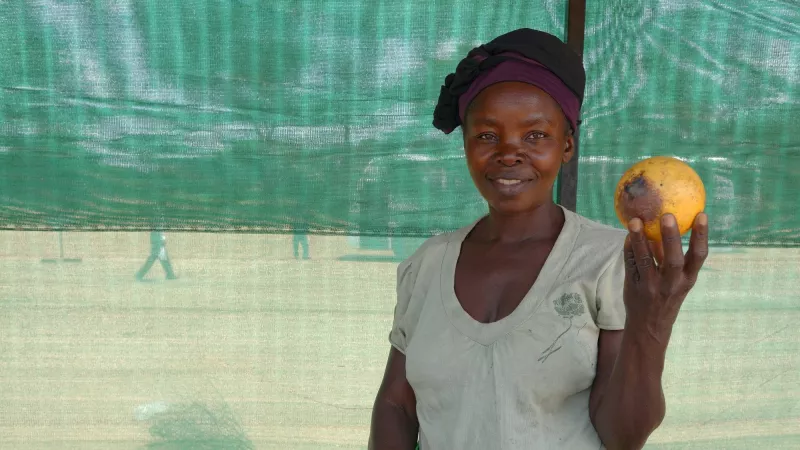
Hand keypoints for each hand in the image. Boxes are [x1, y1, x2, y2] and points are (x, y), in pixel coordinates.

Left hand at [623, 213, 708, 340]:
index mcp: (688, 279)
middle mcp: (672, 284)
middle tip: (667, 215)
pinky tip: (628, 234)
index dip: (701, 236)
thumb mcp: (677, 281)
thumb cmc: (666, 297)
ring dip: (640, 239)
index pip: (699, 256)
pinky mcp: (634, 287)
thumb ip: (671, 257)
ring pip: (645, 260)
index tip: (702, 215)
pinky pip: (630, 264)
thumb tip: (668, 225)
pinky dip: (629, 248)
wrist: (648, 327)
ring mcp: (651, 286)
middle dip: (671, 237)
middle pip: (673, 259)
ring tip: (635, 221)